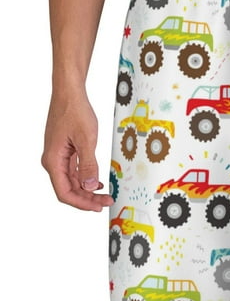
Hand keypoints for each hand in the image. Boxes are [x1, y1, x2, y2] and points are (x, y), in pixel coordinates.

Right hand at [42, 90, 113, 210]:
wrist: (69, 93)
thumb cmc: (75, 112)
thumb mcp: (86, 139)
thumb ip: (88, 164)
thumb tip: (89, 186)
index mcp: (53, 161)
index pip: (65, 192)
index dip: (82, 203)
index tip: (98, 207)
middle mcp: (53, 161)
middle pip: (69, 189)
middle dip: (87, 199)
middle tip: (107, 202)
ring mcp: (58, 156)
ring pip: (72, 181)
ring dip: (88, 190)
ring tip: (105, 195)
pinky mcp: (65, 151)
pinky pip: (74, 171)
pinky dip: (85, 178)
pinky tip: (97, 182)